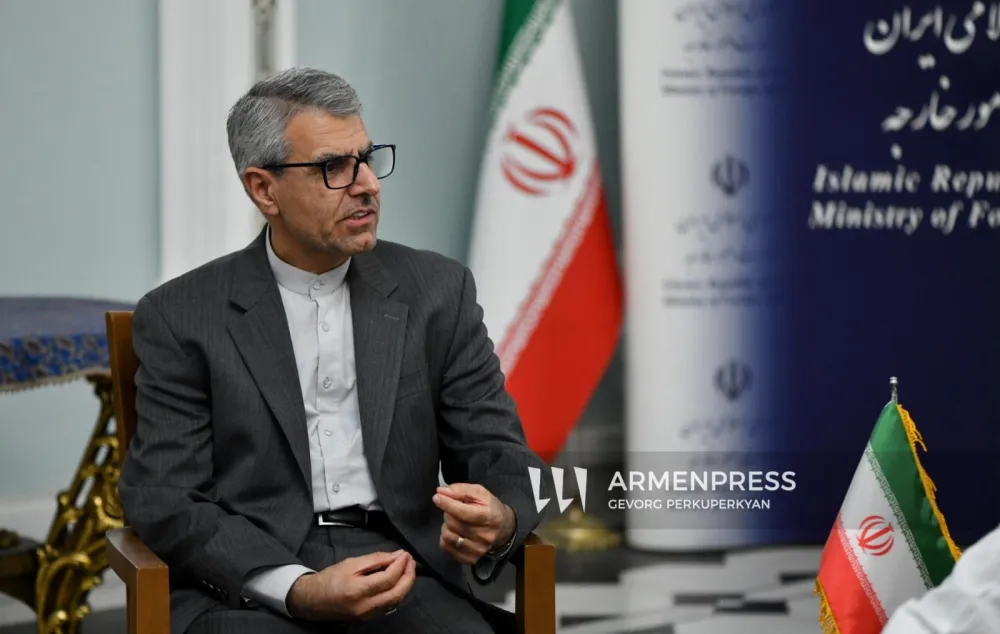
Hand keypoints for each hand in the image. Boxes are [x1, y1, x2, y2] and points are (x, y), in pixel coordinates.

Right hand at [286, 550, 414, 620]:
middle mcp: (364, 606)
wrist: (314, 600)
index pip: (388, 579)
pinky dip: (397, 591)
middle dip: (409, 575)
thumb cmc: (330, 579)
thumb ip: (375, 559)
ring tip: (407, 567)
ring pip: (396, 600)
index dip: (400, 565)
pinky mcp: (369, 618)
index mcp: (357, 590)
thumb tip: (396, 556)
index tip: (404, 554)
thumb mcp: (351, 563)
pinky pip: (389, 604)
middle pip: (397, 593)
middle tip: (410, 560)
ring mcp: (367, 615)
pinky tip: (398, 580)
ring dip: (405, 583)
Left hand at [433, 483, 515, 564]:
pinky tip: (454, 532)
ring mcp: (477, 550)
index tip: (437, 497)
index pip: (464, 513)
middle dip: (448, 512)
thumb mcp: (480, 493)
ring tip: (455, 521)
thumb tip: (441, 492)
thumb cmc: (489, 508)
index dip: (448, 504)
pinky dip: (445, 538)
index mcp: (489, 517)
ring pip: (447, 536)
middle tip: (454, 509)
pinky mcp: (470, 559)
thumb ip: (460, 490)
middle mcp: (484, 536)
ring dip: (446, 525)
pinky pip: (446, 547)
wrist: (503, 529)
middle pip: (453, 523)